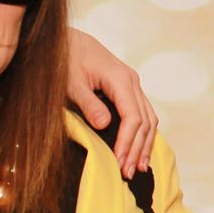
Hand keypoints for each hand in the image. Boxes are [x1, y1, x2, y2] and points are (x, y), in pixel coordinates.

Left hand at [65, 28, 155, 177]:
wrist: (66, 39)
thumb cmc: (64, 58)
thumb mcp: (70, 81)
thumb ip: (87, 103)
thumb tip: (105, 125)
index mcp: (121, 79)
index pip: (133, 117)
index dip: (128, 142)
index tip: (119, 162)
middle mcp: (132, 81)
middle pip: (145, 121)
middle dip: (138, 148)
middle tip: (128, 173)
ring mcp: (132, 84)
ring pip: (149, 118)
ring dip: (144, 144)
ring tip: (137, 167)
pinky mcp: (127, 89)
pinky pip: (142, 113)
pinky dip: (142, 133)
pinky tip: (138, 149)